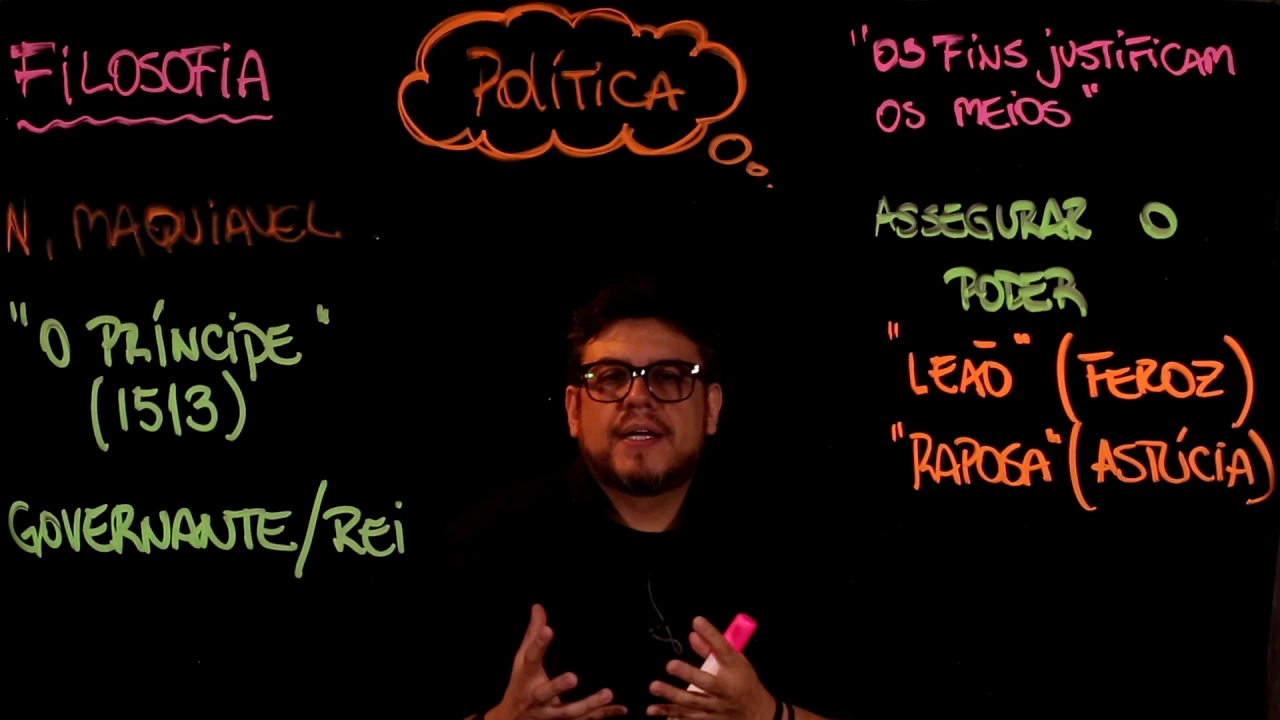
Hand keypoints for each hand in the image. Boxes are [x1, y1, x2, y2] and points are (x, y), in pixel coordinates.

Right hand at [491, 604, 627, 719]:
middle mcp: (535, 698)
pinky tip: (621, 709)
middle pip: (545, 693)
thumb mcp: (522, 661)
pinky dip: (604, 714)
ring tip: (608, 693)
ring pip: (569, 712)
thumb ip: (533, 635)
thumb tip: (538, 607)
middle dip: (558, 687)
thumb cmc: (520, 685)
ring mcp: (549, 714)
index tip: (548, 629)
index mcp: (526, 677)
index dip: (538, 644)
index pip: (531, 658)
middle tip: (573, 677)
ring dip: (589, 704)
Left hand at [646, 616, 775, 719]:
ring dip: (672, 696)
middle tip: (671, 665)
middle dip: (689, 674)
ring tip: (654, 687)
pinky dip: (669, 713)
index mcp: (734, 669)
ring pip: (693, 702)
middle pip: (707, 682)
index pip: (724, 649)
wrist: (756, 713)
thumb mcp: (736, 661)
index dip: (712, 635)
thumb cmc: (744, 681)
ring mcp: (716, 707)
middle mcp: (725, 689)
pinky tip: (653, 709)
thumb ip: (713, 647)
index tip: (697, 621)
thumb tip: (692, 632)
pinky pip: (687, 716)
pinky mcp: (707, 719)